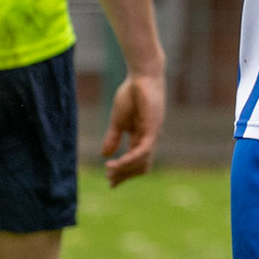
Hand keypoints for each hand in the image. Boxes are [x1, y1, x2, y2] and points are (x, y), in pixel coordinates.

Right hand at [103, 68, 165, 185]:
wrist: (141, 76)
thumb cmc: (131, 95)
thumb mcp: (118, 121)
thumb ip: (113, 138)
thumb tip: (105, 154)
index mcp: (142, 138)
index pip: (137, 162)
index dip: (124, 173)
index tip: (110, 182)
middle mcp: (150, 140)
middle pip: (141, 166)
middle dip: (124, 175)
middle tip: (109, 179)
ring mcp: (153, 135)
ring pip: (142, 162)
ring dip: (125, 169)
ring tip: (109, 170)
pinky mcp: (152, 129)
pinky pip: (142, 151)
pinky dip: (130, 159)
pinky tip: (117, 163)